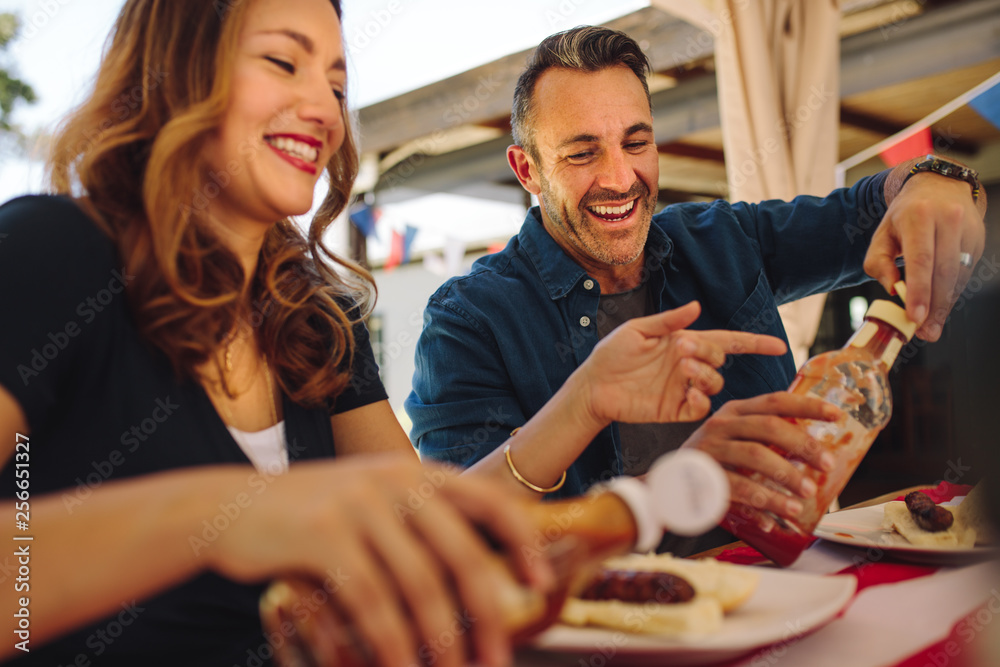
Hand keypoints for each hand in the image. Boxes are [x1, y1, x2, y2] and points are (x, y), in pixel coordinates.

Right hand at [206, 456, 553, 666]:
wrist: (230, 509)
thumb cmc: (312, 518)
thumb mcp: (370, 502)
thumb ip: (417, 524)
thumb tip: (474, 577)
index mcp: (414, 473)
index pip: (489, 498)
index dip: (522, 540)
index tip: (540, 582)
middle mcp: (394, 481)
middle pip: (462, 554)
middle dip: (486, 616)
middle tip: (496, 662)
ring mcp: (359, 505)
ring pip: (420, 586)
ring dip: (441, 642)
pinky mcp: (323, 535)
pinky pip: (372, 601)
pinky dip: (390, 644)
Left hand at [578, 301, 787, 424]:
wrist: (592, 386)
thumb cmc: (611, 355)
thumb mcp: (638, 330)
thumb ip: (668, 321)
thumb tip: (697, 307)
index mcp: (683, 343)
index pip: (727, 342)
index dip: (753, 344)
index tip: (779, 345)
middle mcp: (688, 366)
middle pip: (720, 360)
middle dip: (708, 352)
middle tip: (682, 348)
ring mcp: (683, 389)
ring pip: (715, 384)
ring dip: (705, 374)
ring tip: (682, 366)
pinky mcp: (675, 411)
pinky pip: (700, 408)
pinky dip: (700, 400)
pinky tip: (688, 393)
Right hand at [680, 392, 840, 521]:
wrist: (666, 483)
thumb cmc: (712, 461)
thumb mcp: (734, 438)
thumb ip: (765, 438)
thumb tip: (816, 451)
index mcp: (735, 411)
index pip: (775, 401)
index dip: (807, 406)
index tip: (836, 415)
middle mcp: (721, 425)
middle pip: (769, 427)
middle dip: (802, 445)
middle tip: (826, 464)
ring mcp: (711, 449)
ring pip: (755, 457)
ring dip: (786, 476)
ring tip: (807, 495)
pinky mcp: (703, 476)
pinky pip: (738, 489)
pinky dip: (762, 503)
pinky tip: (776, 519)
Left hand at [864, 171, 985, 340]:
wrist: (939, 187)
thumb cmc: (905, 216)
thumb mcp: (882, 233)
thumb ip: (878, 262)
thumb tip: (893, 289)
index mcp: (919, 216)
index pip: (921, 259)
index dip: (920, 291)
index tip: (916, 317)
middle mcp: (948, 220)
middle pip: (943, 272)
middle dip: (934, 306)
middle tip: (925, 332)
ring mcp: (968, 230)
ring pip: (957, 276)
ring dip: (945, 305)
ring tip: (931, 327)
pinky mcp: (977, 241)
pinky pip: (965, 273)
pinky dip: (952, 293)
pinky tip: (941, 307)